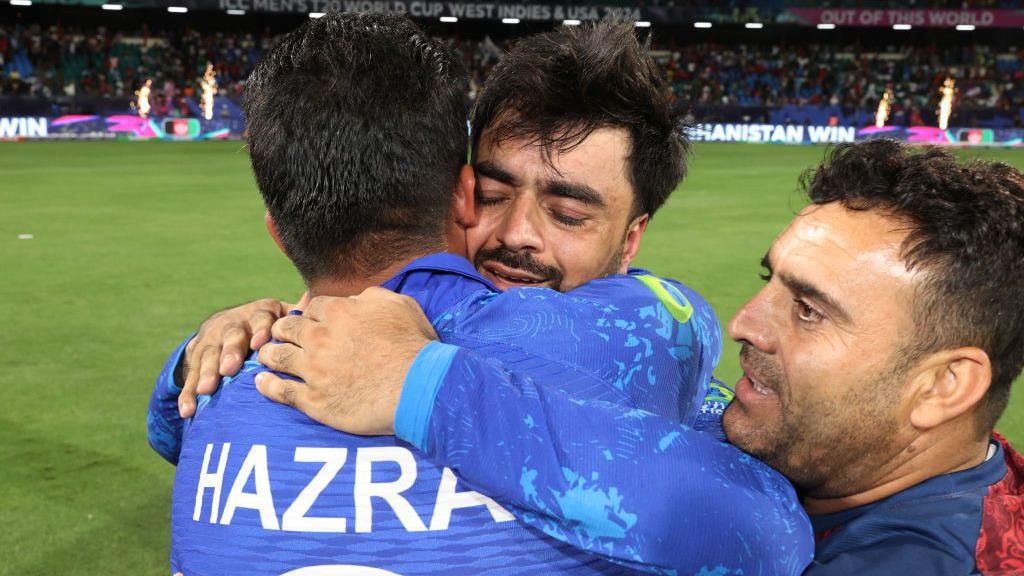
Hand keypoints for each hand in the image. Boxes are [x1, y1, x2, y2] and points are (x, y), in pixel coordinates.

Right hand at [178, 297, 294, 417]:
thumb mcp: (284, 316)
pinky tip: (188, 410)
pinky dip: (188, 394)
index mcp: (259, 314)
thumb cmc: (271, 326)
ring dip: (206, 373)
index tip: (261, 343)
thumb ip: (298, 316)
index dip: (260, 329)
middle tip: (229, 369)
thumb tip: (314, 303)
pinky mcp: (196, 356)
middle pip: (231, 336)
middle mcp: (233, 323)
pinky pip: (190, 376)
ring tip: (207, 390)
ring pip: (208, 355)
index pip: (260, 318)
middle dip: (229, 352)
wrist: (231, 324)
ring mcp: (212, 339)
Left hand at [255, 287, 436, 434]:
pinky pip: (281, 391)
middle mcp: (320, 337)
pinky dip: (267, 385)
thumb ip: (371, 296)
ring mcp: (314, 370)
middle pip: (286, 328)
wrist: (418, 388)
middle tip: (282, 336)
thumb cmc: (414, 346)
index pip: (312, 306)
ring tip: (266, 357)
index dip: (310, 313)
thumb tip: (355, 299)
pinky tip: (261, 382)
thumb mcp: (399, 304)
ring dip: (269, 354)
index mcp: (338, 312)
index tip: (311, 321)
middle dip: (282, 330)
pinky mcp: (314, 400)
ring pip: (277, 357)